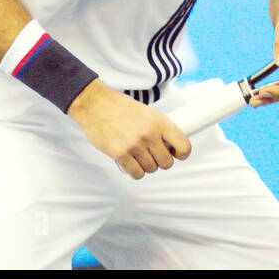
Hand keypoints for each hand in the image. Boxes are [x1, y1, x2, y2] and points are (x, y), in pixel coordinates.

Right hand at [67, 79, 191, 178]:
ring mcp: (135, 145)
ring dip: (146, 165)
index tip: (176, 154)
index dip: (182, 154)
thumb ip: (159, 128)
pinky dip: (136, 171)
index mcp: (159, 121)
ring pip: (152, 169)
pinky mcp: (121, 154)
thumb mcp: (147, 112)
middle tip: (152, 154)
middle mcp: (149, 134)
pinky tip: (131, 162)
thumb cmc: (119, 107)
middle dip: (161, 161)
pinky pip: (137, 173)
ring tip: (138, 155)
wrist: (95, 104)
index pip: (183, 146)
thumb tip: (170, 146)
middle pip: (167, 163)